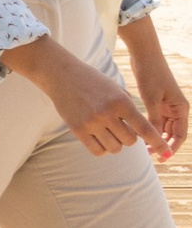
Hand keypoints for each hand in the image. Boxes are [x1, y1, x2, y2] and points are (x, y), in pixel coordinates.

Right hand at [32, 48, 163, 156]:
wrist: (61, 75)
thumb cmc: (93, 81)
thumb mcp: (116, 89)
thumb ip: (129, 109)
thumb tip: (140, 133)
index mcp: (121, 102)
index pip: (144, 128)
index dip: (157, 142)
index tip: (165, 151)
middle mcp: (107, 113)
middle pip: (130, 141)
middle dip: (129, 137)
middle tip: (120, 128)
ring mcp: (91, 122)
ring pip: (115, 148)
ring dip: (116, 144)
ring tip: (109, 133)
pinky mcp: (77, 129)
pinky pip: (98, 151)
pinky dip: (103, 149)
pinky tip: (100, 139)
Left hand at [142, 70, 188, 159]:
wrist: (144, 55)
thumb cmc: (150, 74)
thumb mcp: (151, 98)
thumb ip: (154, 118)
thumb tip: (153, 139)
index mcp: (181, 108)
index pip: (180, 134)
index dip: (172, 147)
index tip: (161, 157)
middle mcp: (176, 108)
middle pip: (172, 133)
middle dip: (163, 144)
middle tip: (149, 155)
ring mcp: (166, 105)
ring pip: (163, 127)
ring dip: (156, 137)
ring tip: (143, 148)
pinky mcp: (156, 101)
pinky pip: (156, 120)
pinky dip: (150, 127)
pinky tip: (138, 134)